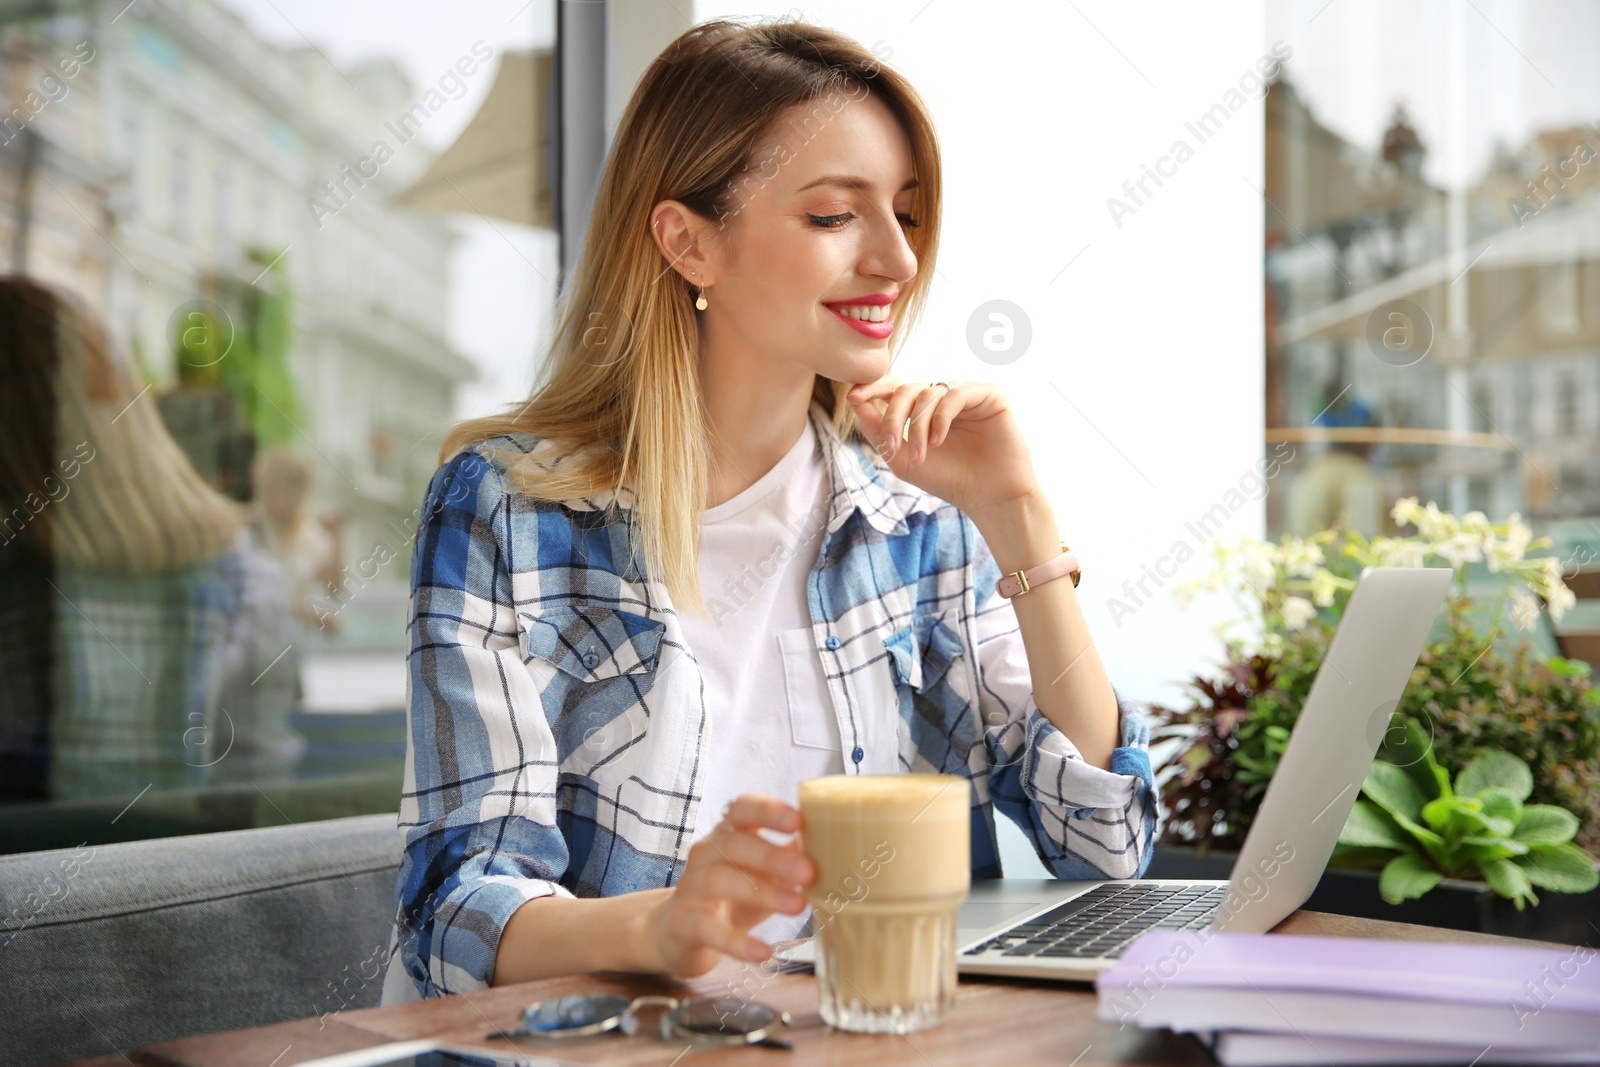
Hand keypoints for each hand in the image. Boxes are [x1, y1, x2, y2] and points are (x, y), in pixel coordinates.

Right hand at [644, 794, 814, 976]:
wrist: (679, 931)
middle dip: (773, 857)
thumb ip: (790, 856)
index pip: (742, 808)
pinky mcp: (685, 924)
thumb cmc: (731, 895)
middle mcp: (706, 854)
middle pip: (735, 844)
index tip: (797, 820)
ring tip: (799, 905)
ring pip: (721, 881)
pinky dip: (737, 942)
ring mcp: (691, 888)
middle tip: (809, 872)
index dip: (768, 811)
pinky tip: (764, 952)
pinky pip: (710, 930)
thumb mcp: (762, 872)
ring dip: (763, 893)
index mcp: (728, 834)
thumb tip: (832, 844)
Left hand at [845, 378, 1041, 520]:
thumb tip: (854, 399)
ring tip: (920, 455)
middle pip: (907, 389)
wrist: (989, 497)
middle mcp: (944, 398)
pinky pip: (956, 394)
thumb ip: (878, 430)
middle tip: (892, 445)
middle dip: (893, 416)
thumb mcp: (902, 458)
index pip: (895, 388)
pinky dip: (941, 417)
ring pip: (929, 393)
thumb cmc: (949, 480)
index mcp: (924, 410)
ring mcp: (967, 395)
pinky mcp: (990, 395)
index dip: (873, 387)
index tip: (854, 397)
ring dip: (918, 425)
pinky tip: (938, 440)